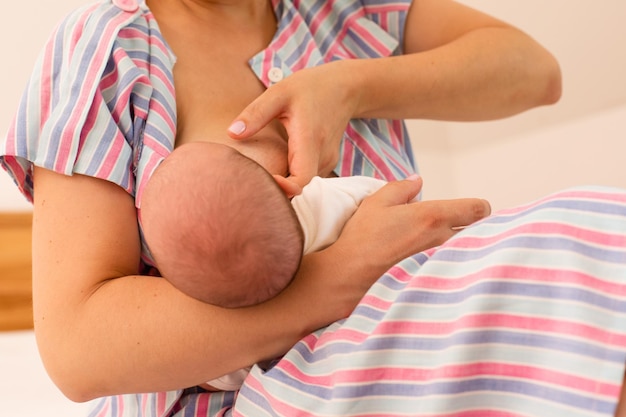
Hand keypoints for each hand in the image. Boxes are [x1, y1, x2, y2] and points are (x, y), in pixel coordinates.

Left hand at [228, 61, 359, 190]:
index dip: (281, 189)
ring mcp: (327, 162)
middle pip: (299, 188)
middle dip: (276, 191)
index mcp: (310, 140)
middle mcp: (322, 156)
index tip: (260, 183)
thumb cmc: (310, 87)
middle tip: (249, 185)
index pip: (300, 181)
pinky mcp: (326, 163)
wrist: (344, 88)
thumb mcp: (279, 93)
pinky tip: (275, 169)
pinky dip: (291, 178)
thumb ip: (255, 114)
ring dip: (283, 185)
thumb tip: (231, 134)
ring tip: (259, 177)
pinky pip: (307, 178)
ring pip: (303, 185)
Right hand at [333, 176, 490, 278]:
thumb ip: (402, 188)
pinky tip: (433, 266)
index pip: (479, 209)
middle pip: (480, 232)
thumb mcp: (377, 202)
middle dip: (473, 228)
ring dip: (462, 248)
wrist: (349, 275)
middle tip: (455, 228)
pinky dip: (449, 265)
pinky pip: (452, 269)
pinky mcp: (432, 280)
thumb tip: (417, 181)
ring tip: (443, 248)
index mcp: (432, 215)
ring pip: (467, 252)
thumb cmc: (362, 237)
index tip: (466, 211)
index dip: (478, 208)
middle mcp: (442, 239)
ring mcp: (439, 262)